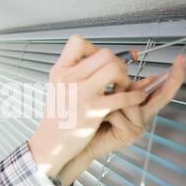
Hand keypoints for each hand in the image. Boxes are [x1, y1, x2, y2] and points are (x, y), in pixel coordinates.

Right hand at [28, 34, 147, 176]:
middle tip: (117, 77)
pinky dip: (135, 96)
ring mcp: (81, 94)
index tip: (98, 62)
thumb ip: (72, 72)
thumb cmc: (56, 118)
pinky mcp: (93, 110)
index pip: (77, 42)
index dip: (93, 48)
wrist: (50, 143)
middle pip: (104, 54)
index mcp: (60, 71)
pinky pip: (122, 96)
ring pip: (114, 68)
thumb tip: (94, 59)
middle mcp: (69, 79)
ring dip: (125, 77)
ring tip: (122, 88)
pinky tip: (136, 98)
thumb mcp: (57, 88)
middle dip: (118, 64)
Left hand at [58, 54, 185, 185]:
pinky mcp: (129, 134)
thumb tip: (138, 73)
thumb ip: (125, 89)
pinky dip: (106, 112)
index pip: (160, 90)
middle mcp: (143, 117)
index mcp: (139, 108)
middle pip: (161, 95)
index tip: (183, 62)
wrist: (79, 143)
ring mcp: (138, 126)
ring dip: (112, 100)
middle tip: (182, 62)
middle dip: (172, 79)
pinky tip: (99, 119)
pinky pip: (119, 111)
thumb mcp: (109, 100)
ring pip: (132, 100)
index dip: (173, 77)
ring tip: (100, 109)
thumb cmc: (91, 121)